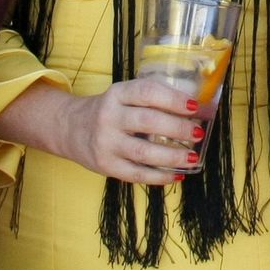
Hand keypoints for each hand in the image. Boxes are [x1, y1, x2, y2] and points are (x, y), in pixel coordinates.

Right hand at [52, 79, 203, 184]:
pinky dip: (159, 176)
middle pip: (148, 122)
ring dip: (172, 156)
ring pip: (143, 152)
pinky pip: (136, 174)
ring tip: (192, 157)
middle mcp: (109, 117)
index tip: (194, 106)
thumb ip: (151, 98)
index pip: (147, 92)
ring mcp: (106, 143)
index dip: (173, 99)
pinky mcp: (105, 165)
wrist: (71, 128)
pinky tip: (176, 175)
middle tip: (198, 133)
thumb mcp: (124, 95)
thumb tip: (194, 109)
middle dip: (178, 129)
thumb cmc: (110, 110)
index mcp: (117, 94)